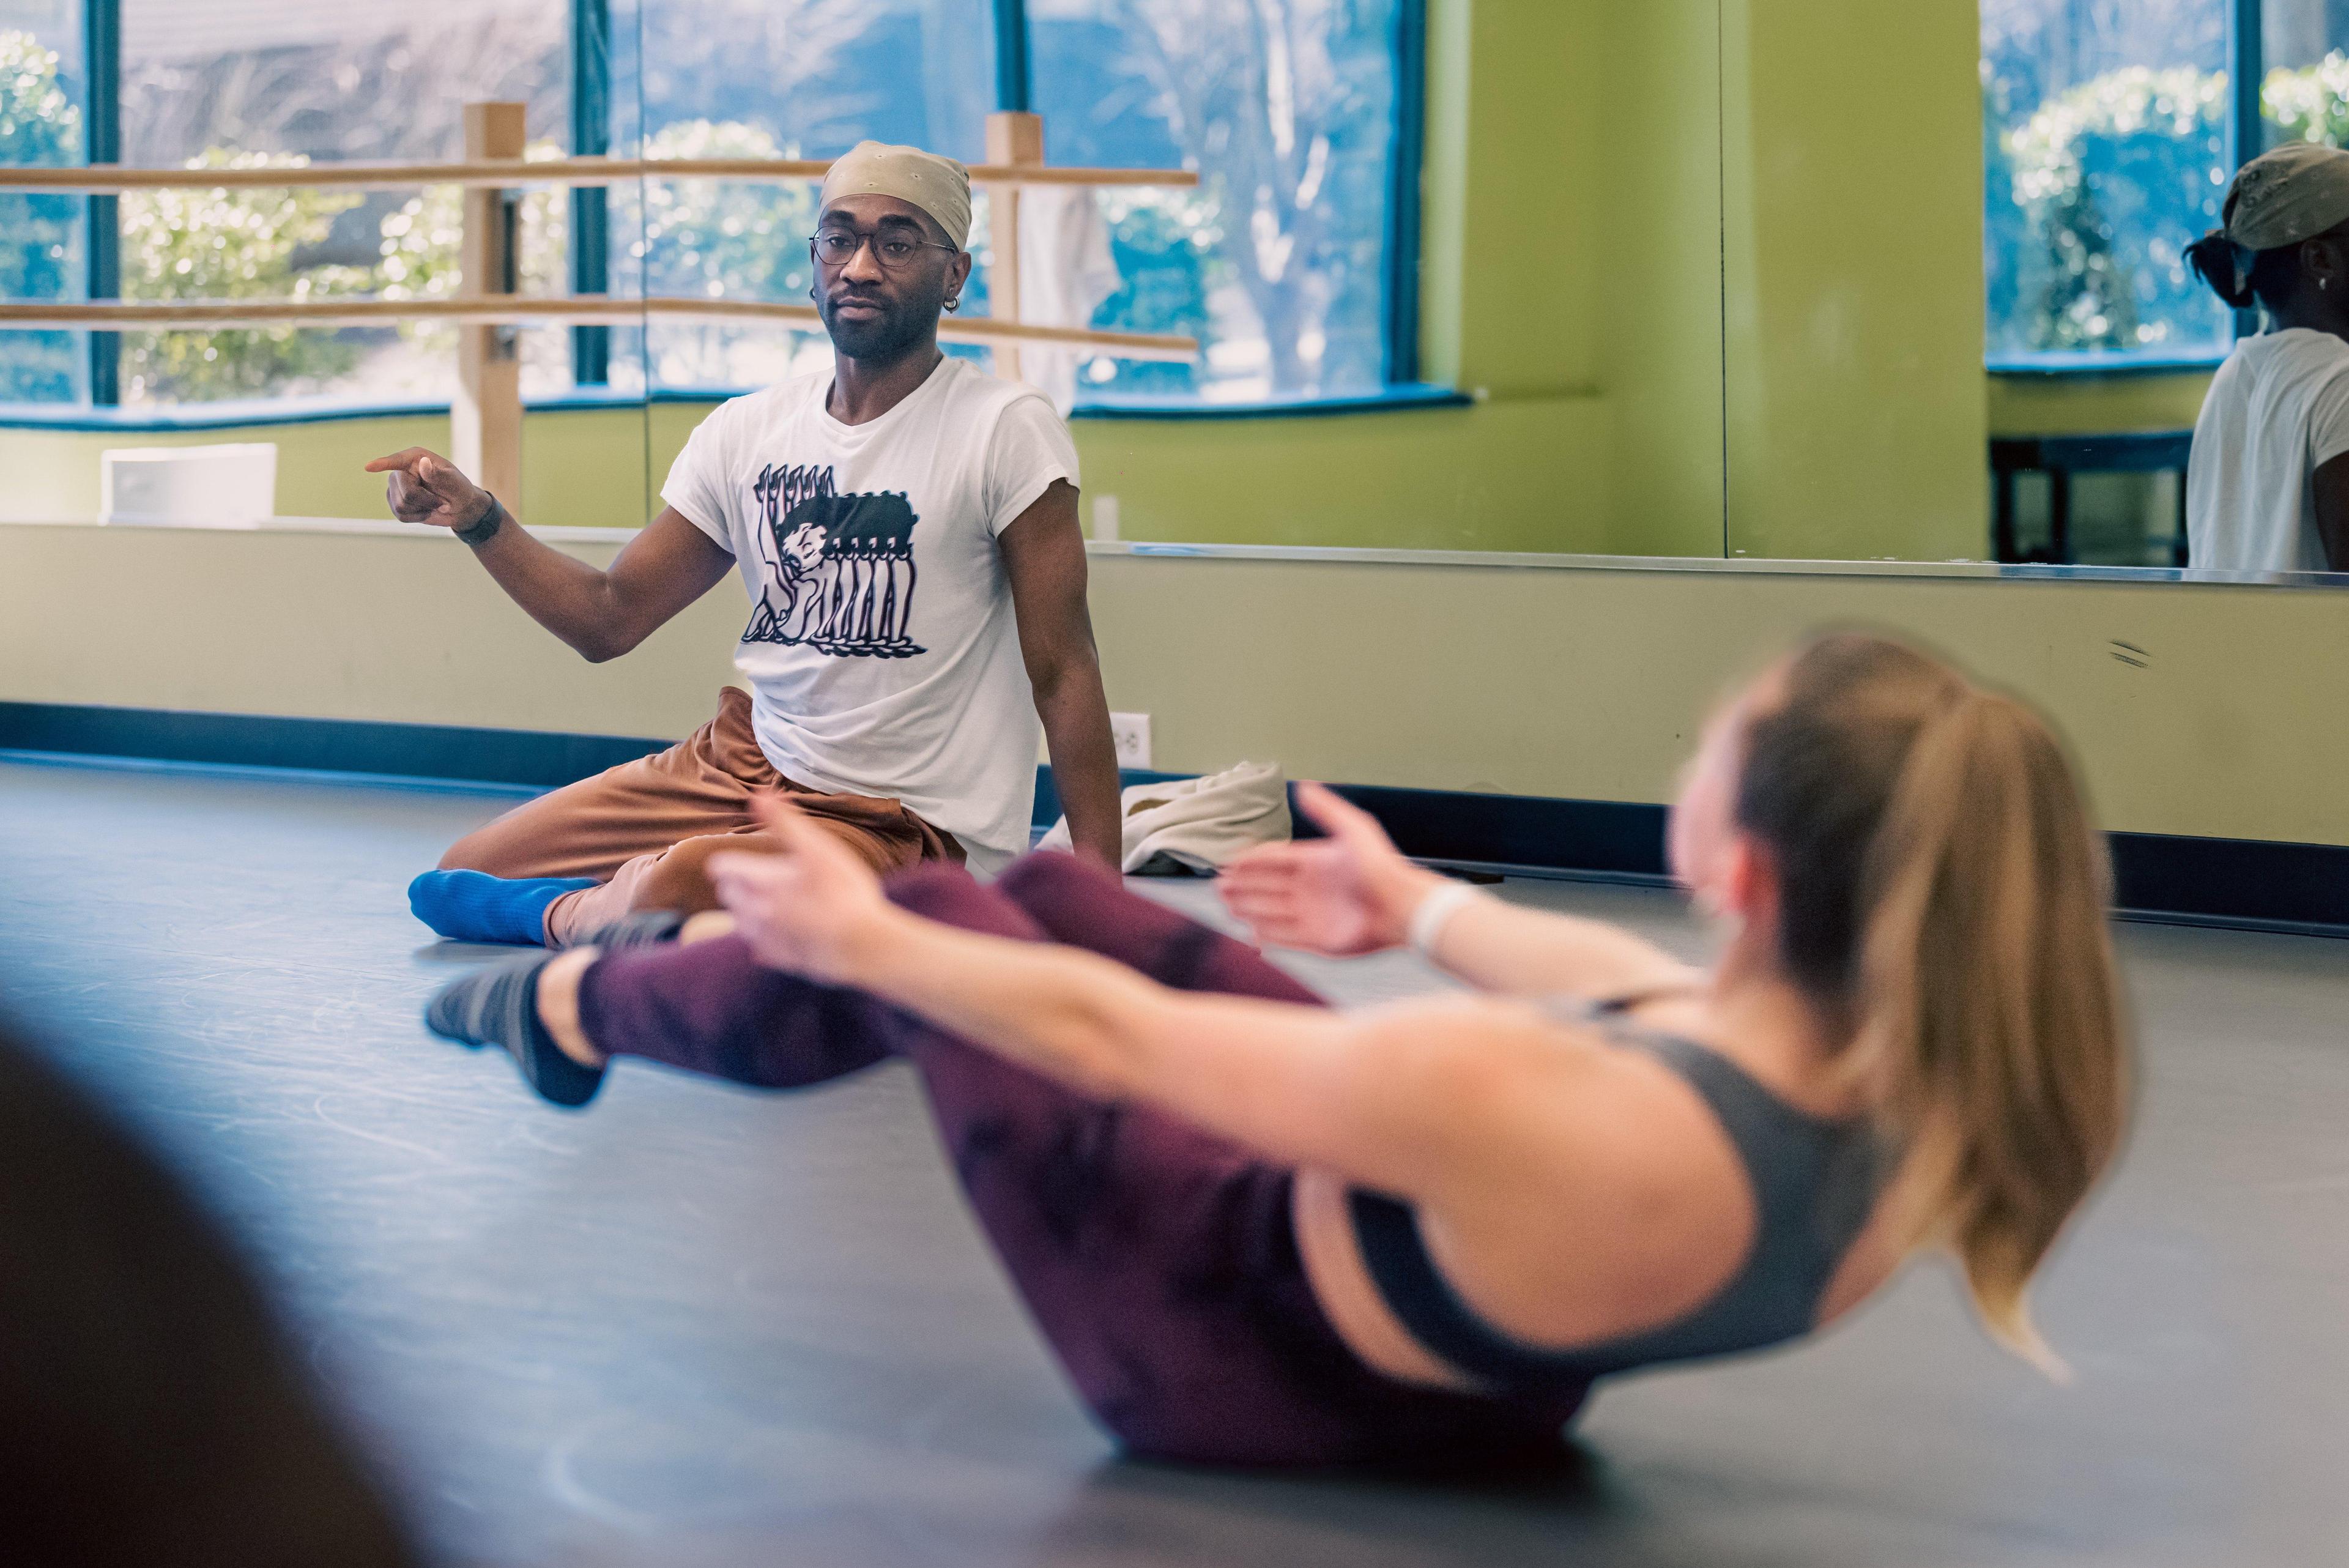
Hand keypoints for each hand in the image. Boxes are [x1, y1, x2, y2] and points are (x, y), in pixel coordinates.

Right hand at [364, 447, 492, 531]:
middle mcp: (401, 469)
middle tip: (444, 503)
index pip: (397, 461)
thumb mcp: (454, 481)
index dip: (382, 464)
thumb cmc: (458, 489)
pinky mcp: (394, 501)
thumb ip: (439, 474)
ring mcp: (396, 486)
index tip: (368, 467)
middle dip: (427, 502)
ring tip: (436, 505)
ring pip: (401, 505)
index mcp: (416, 457)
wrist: (459, 507)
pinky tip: (426, 511)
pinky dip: (418, 517)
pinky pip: (400, 515)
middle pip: (406, 492)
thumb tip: (423, 463)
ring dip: (423, 510)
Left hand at [706, 794, 901, 985]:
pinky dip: (765, 936)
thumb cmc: (844, 891)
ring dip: (749, 910)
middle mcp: (753, 912)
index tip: (744, 857)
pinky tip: (786, 929)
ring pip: (740, 922)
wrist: (863, 945)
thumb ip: (784, 821)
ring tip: (775, 903)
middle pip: (728, 895)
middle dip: (738, 884)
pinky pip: (759, 947)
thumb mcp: (817, 848)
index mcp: (757, 882)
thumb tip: (758, 795)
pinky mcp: (780, 959)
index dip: (730, 860)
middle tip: (762, 877)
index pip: (721, 867)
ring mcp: (765, 939)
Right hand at [1219, 782, 1441, 956]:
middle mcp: (1311, 889)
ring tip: (1226, 905)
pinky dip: (1267, 935)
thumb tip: (1304, 786)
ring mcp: (1314, 915)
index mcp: (1316, 862)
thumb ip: (1327, 809)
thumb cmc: (1382, 867)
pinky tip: (1250, 931)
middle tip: (1218, 884)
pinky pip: (1285, 938)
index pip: (1275, 859)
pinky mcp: (1319, 941)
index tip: (1230, 861)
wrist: (1402, 907)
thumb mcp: (1355, 829)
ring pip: (1271, 912)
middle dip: (1242, 886)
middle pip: (1267, 887)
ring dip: (1249, 909)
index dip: (1252, 860)